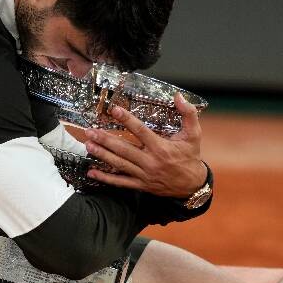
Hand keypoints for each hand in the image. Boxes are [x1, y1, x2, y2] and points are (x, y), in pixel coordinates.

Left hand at [84, 92, 207, 197]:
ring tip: (88, 145)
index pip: (140, 131)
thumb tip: (179, 96)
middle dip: (105, 139)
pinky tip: (92, 172)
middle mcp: (150, 162)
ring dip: (102, 155)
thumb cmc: (191, 157)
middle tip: (90, 131)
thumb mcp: (194, 134)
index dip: (126, 119)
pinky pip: (121, 182)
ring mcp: (144, 175)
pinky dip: (106, 178)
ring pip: (119, 164)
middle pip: (123, 149)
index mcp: (161, 148)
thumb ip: (189, 114)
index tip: (114, 110)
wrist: (193, 185)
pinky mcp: (141, 185)